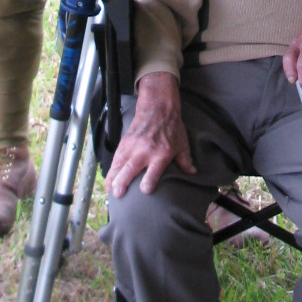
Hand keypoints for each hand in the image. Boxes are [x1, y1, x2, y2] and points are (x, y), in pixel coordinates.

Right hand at [105, 72, 195, 196]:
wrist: (158, 108)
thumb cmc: (171, 127)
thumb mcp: (182, 144)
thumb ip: (185, 160)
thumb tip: (192, 173)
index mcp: (161, 153)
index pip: (154, 170)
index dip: (149, 181)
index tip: (144, 191)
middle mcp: (145, 151)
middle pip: (131, 167)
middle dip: (123, 181)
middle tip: (118, 194)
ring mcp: (133, 146)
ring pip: (119, 163)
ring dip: (113, 177)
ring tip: (110, 191)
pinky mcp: (125, 142)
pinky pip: (116, 158)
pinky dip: (111, 169)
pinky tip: (108, 180)